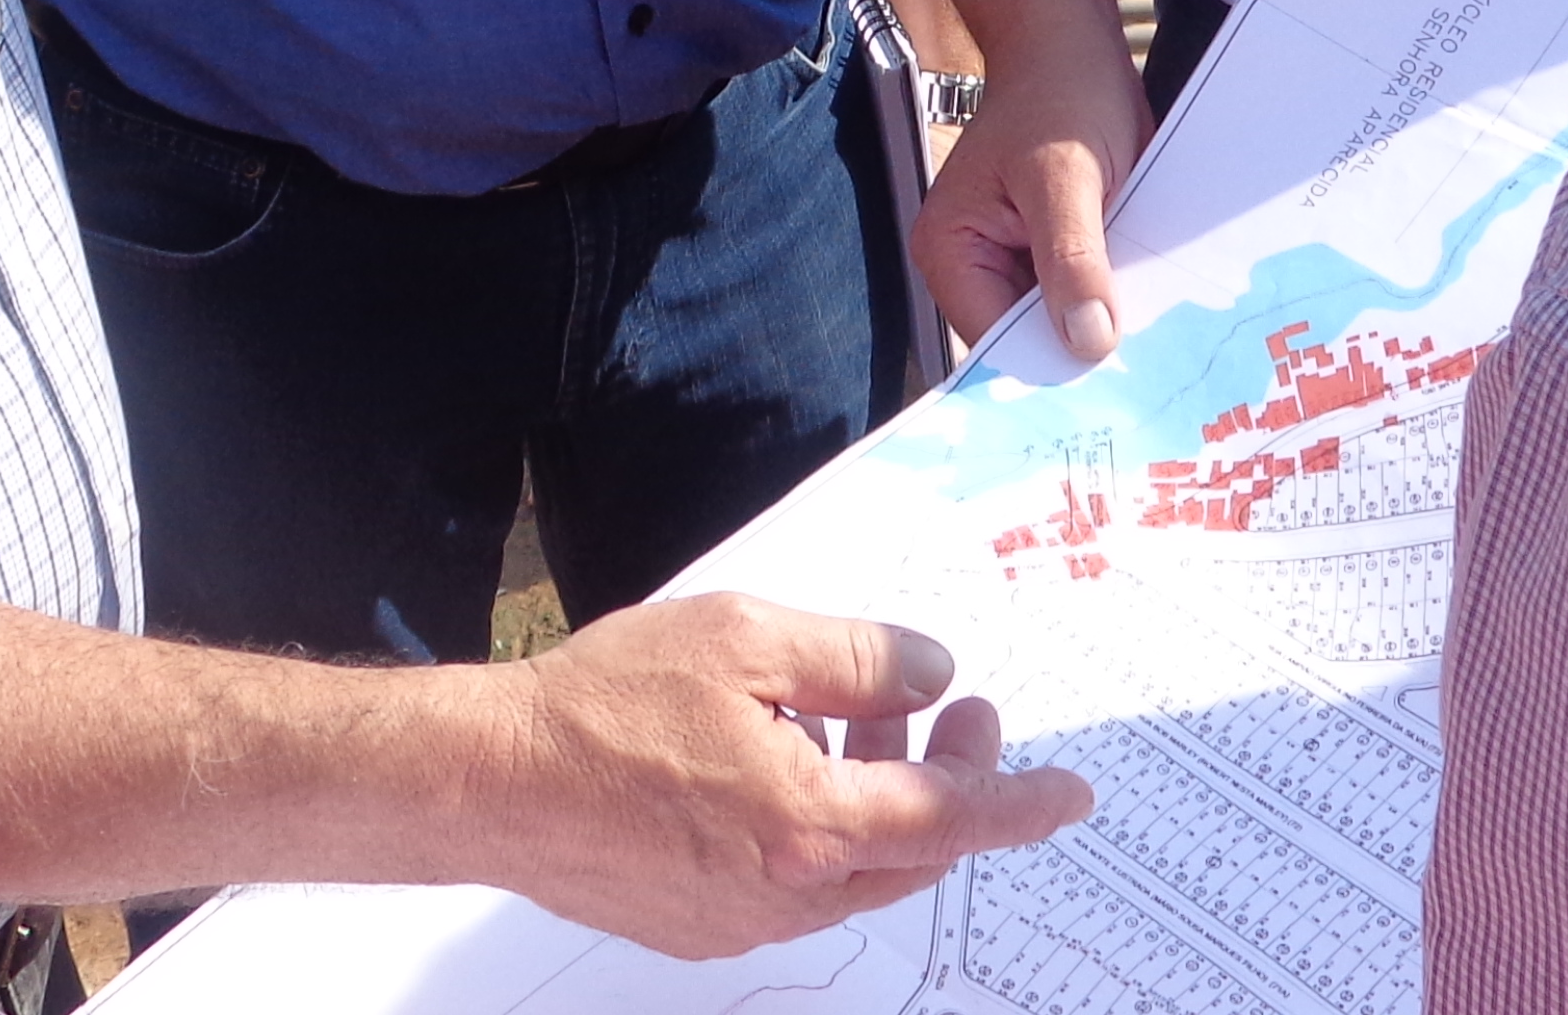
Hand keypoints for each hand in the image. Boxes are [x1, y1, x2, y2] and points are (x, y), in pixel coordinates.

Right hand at [475, 594, 1089, 957]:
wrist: (494, 781)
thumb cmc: (607, 702)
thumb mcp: (745, 639)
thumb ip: (856, 659)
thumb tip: (930, 676)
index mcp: (808, 825)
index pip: (952, 821)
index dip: (1021, 804)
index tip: (1074, 794)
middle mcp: (787, 893)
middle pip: (913, 855)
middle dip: (952, 785)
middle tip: (956, 713)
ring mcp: (742, 922)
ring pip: (854, 870)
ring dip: (881, 800)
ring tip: (856, 717)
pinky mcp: (700, 928)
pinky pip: (795, 885)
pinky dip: (821, 827)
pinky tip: (784, 758)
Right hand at [914, 41, 1148, 362]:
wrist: (1074, 48)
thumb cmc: (1059, 94)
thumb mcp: (1066, 176)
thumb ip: (1072, 259)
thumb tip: (1087, 343)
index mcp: (951, 251)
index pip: (999, 342)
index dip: (1054, 365)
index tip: (1116, 388)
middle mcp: (973, 267)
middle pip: (1031, 341)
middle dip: (1086, 349)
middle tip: (1154, 373)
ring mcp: (1014, 263)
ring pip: (1064, 324)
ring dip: (1110, 325)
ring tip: (1165, 343)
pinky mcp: (1054, 254)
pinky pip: (1085, 296)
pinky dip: (1120, 299)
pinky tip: (1158, 305)